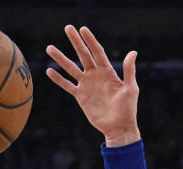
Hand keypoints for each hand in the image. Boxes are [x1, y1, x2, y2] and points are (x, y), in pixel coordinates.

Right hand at [46, 25, 140, 146]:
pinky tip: (49, 70)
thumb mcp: (130, 88)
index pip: (97, 52)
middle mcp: (96, 75)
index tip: (83, 29)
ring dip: (61, 58)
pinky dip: (58, 79)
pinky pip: (67, 85)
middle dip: (75, 42)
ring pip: (71, 68)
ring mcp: (87, 85)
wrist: (118, 128)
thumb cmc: (128, 109)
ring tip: (49, 47)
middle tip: (67, 27)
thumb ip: (129, 71)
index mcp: (108, 72)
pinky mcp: (81, 96)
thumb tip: (133, 52)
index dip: (90, 40)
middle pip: (83, 55)